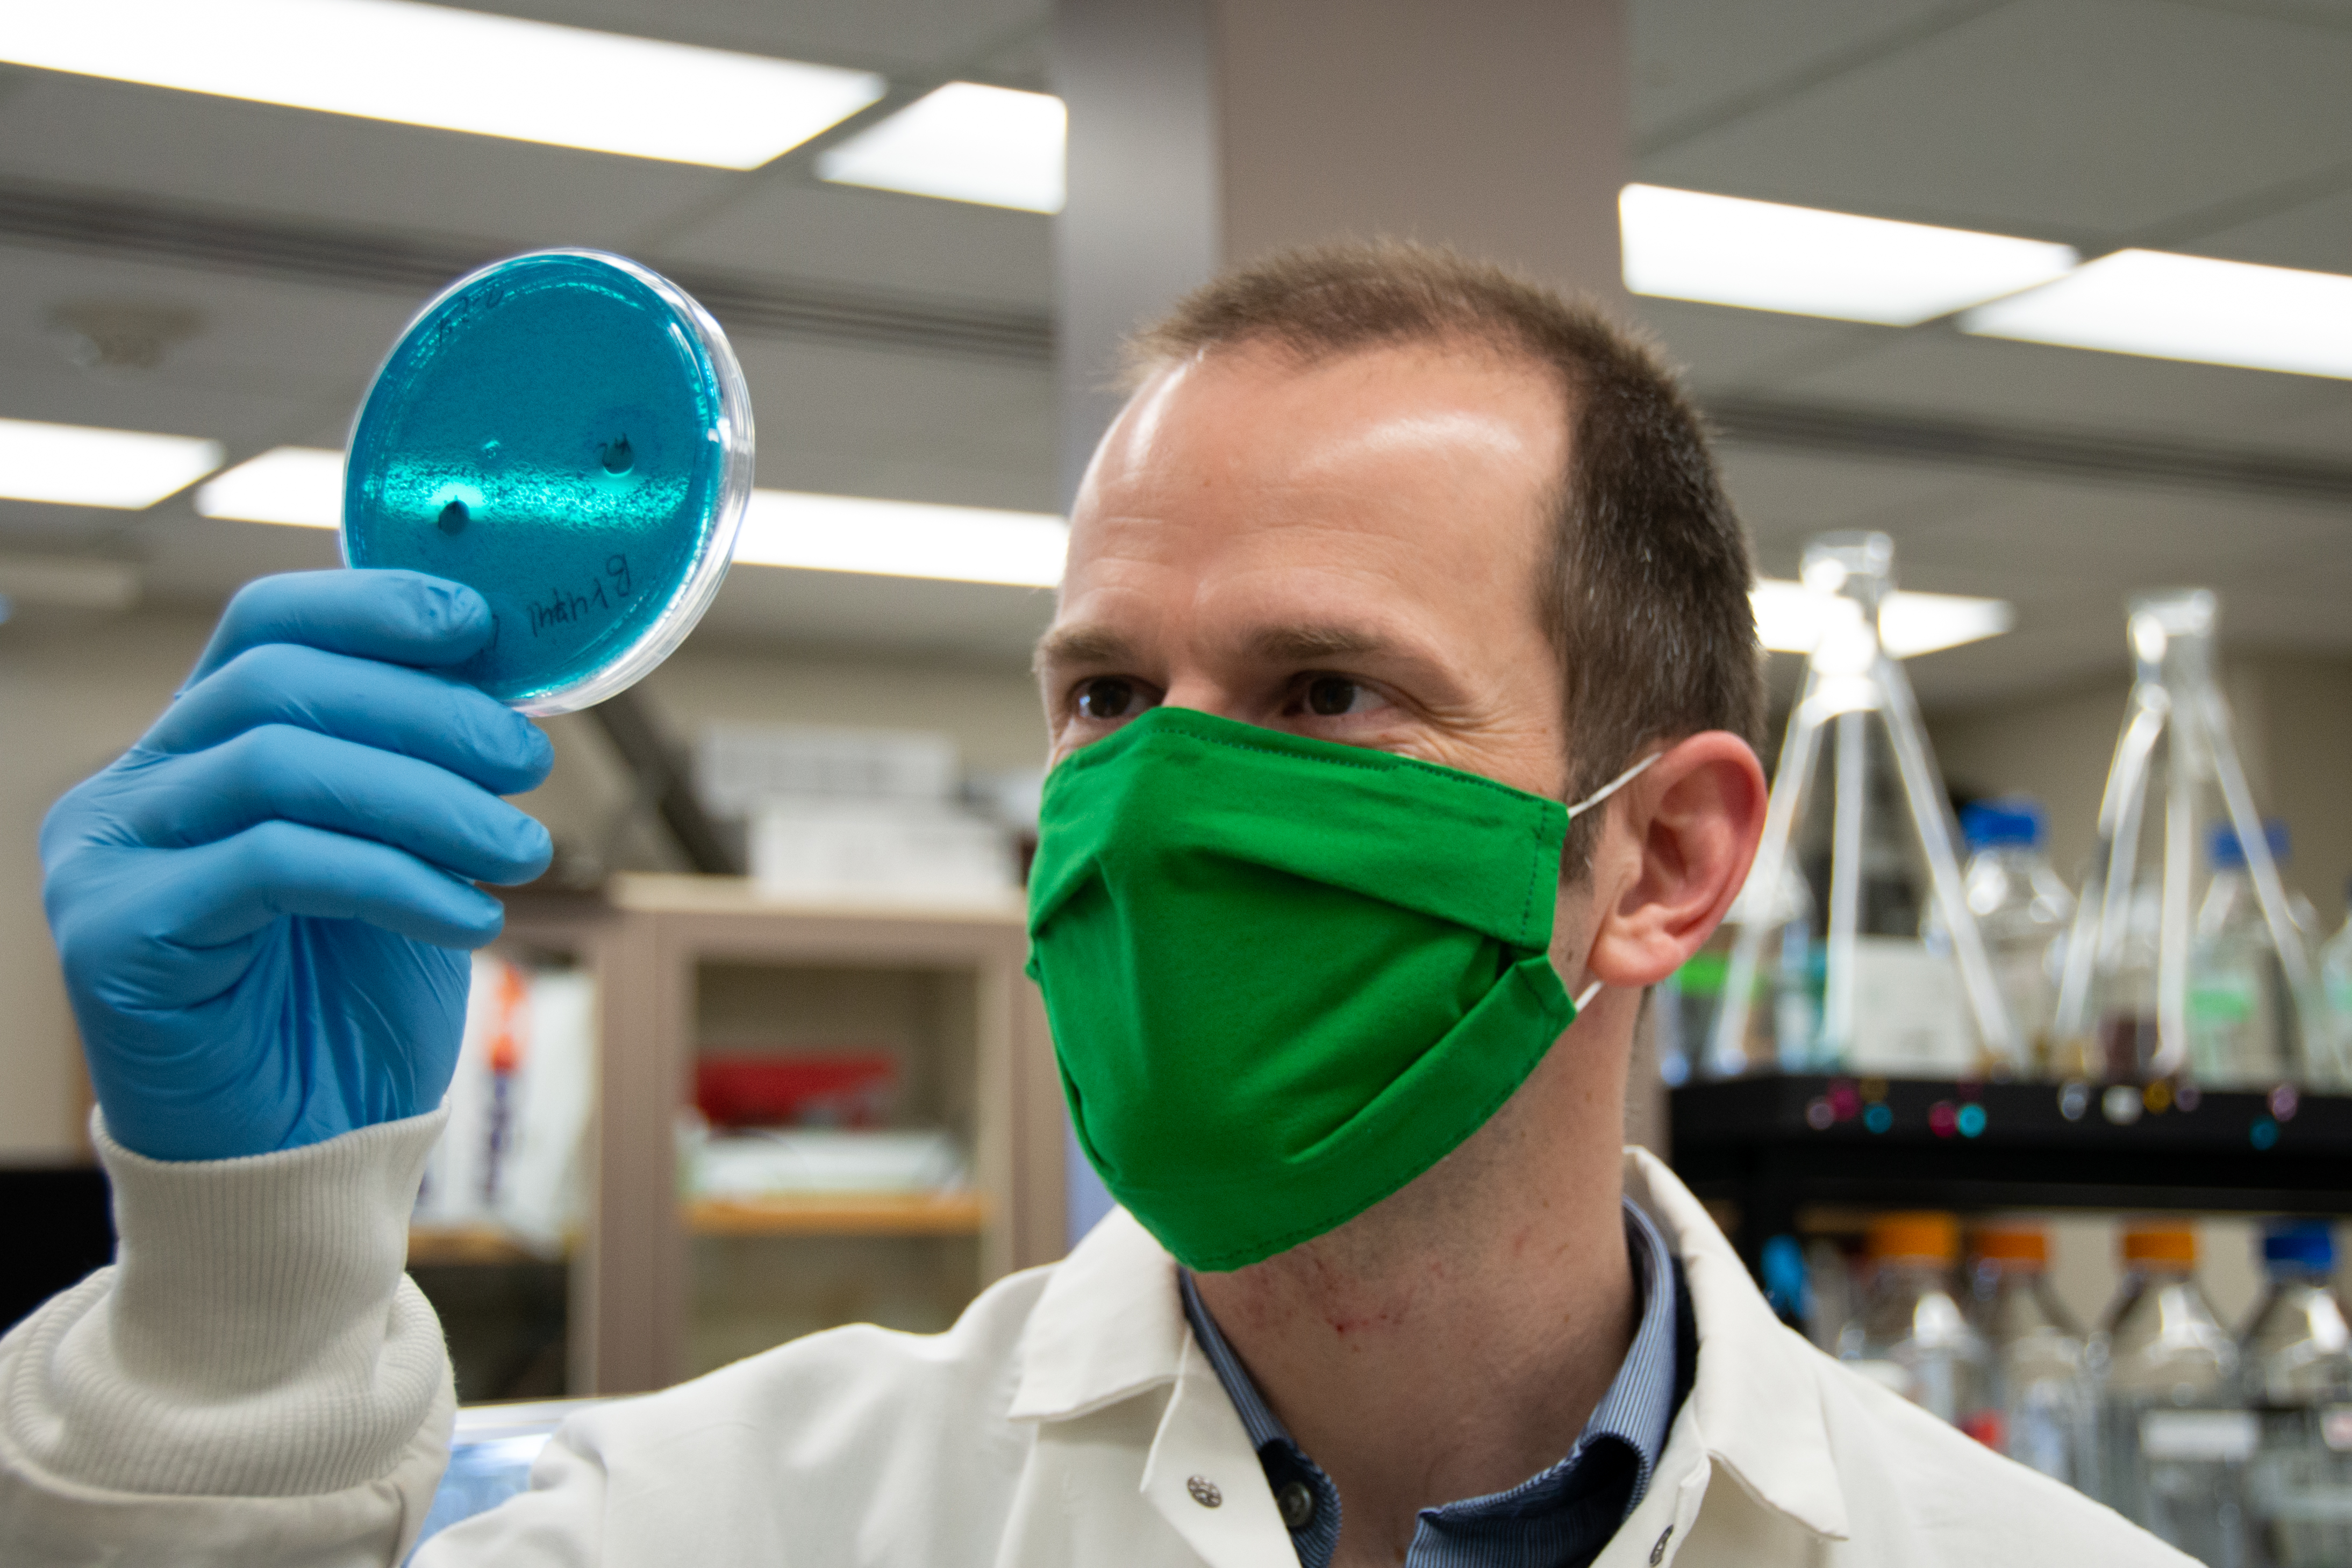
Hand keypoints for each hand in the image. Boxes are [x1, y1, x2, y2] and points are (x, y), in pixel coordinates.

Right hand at [42, 571, 553, 1160]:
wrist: (306, 1154)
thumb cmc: (350, 1002)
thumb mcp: (403, 855)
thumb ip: (418, 765)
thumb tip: (497, 666)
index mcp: (192, 748)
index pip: (266, 626)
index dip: (373, 608)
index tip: (482, 627)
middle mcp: (129, 791)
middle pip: (277, 684)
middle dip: (427, 712)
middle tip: (531, 759)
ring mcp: (106, 859)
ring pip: (280, 765)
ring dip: (428, 799)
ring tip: (524, 851)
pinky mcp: (115, 935)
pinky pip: (275, 866)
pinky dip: (395, 880)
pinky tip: (471, 918)